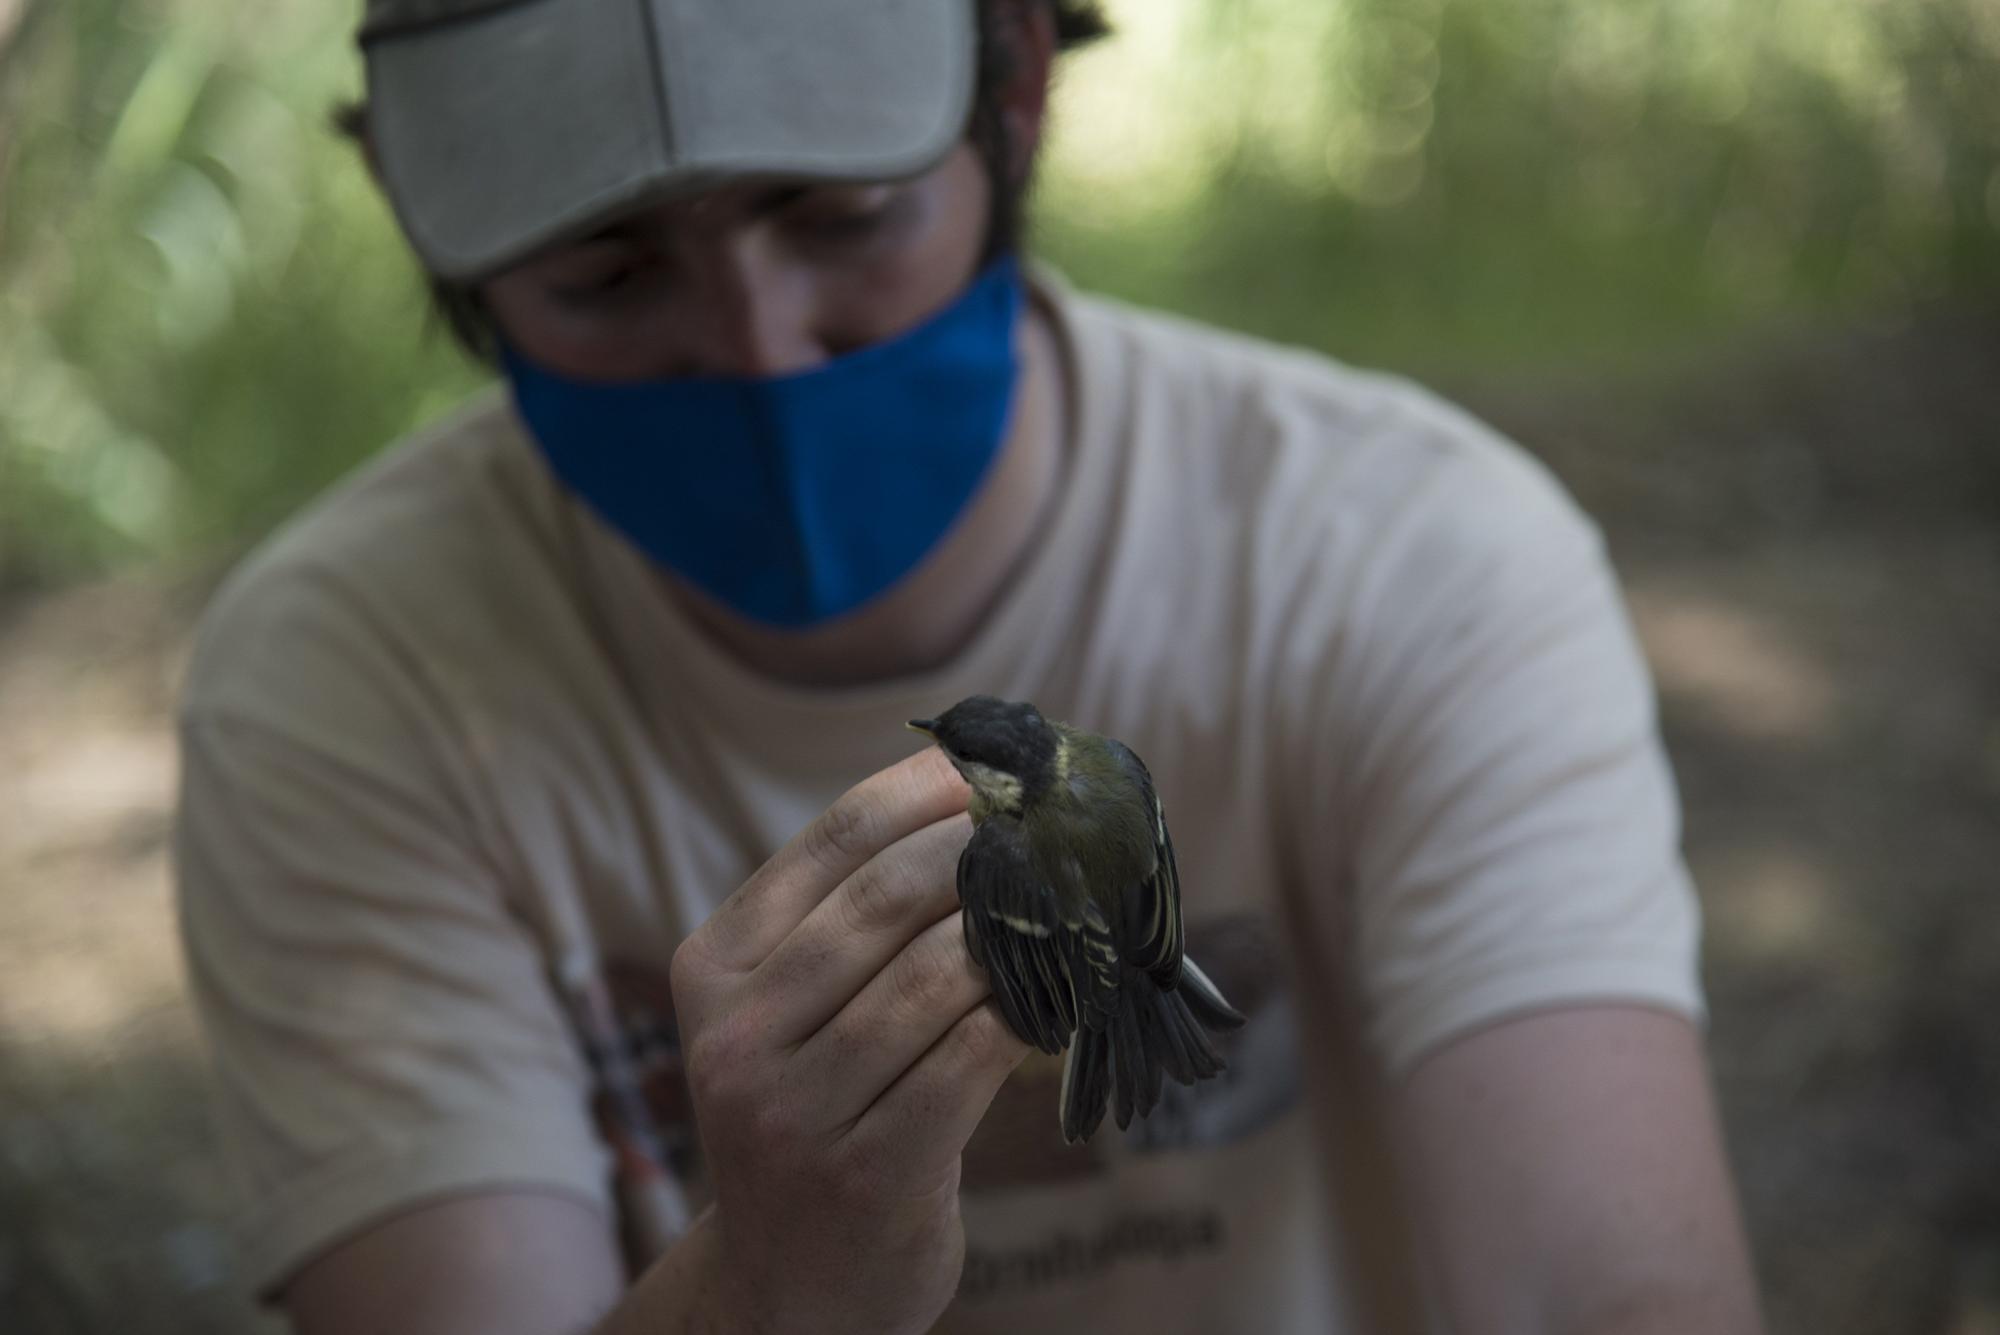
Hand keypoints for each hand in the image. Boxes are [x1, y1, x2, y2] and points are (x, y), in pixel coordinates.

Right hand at [669, 748, 1030, 1334]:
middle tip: (1054, 829)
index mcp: (712, 970)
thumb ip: (847, 922)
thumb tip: (971, 799)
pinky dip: (1028, 1015)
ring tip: (1071, 909)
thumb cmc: (815, 1115)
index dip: (922, 789)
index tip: (995, 764)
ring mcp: (795, 1112)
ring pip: (935, 976)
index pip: (829, 843)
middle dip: (985, 850)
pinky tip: (1062, 998)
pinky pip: (971, 1058)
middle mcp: (737, 1036)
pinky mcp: (869, 1172)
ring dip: (1020, 933)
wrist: (786, 1287)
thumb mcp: (786, 1016)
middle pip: (885, 899)